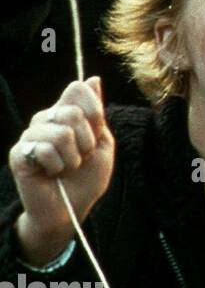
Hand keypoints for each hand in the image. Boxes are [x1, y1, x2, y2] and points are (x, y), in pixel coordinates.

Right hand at [10, 77, 113, 266]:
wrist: (71, 209)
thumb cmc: (87, 177)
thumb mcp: (102, 143)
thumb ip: (97, 113)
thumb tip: (93, 78)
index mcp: (66, 113)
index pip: (78, 89)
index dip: (94, 111)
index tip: (97, 133)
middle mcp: (45, 120)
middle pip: (72, 111)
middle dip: (87, 140)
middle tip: (81, 156)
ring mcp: (29, 136)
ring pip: (61, 132)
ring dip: (73, 156)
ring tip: (67, 167)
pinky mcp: (18, 154)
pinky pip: (44, 149)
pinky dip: (57, 165)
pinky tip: (52, 173)